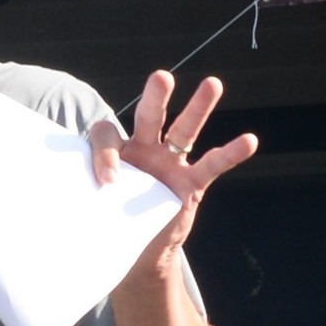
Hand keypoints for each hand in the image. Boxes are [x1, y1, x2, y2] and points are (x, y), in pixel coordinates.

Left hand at [89, 72, 257, 271]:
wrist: (138, 248)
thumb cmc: (112, 221)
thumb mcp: (93, 209)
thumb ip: (85, 201)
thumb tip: (76, 209)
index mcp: (116, 152)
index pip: (107, 135)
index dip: (104, 154)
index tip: (106, 182)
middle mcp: (145, 149)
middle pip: (148, 116)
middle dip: (155, 97)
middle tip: (162, 77)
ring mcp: (171, 164)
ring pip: (185, 129)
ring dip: (199, 107)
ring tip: (213, 84)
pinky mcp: (192, 184)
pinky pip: (212, 165)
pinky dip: (231, 153)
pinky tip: (249, 141)